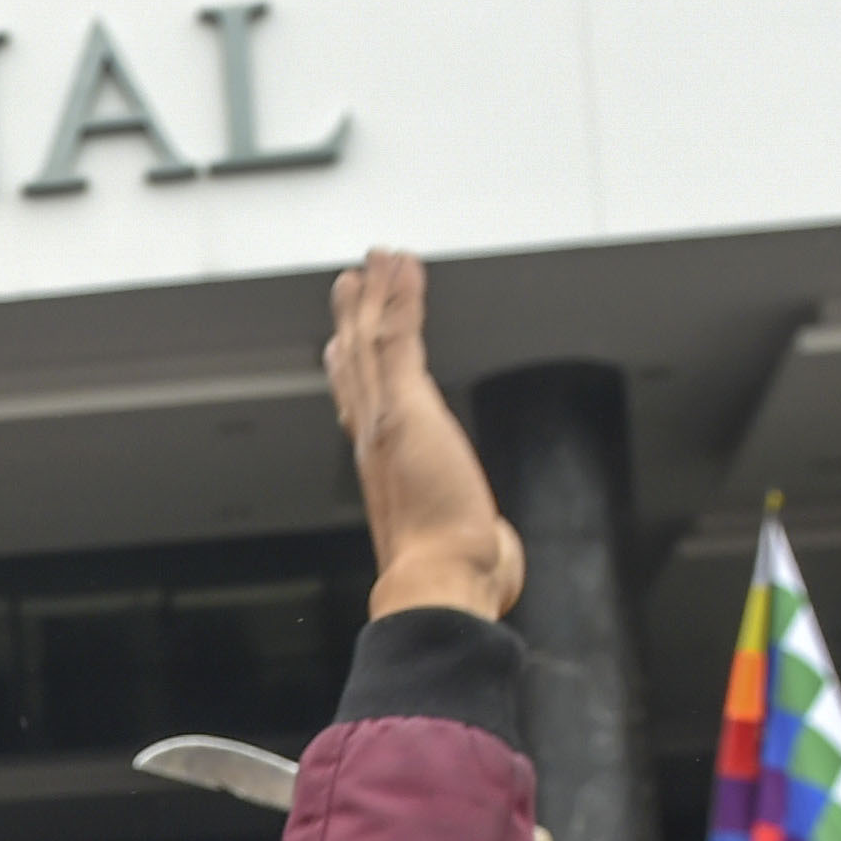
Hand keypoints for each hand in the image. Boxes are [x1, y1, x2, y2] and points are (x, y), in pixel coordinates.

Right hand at [326, 250, 522, 623]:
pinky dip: (400, 298)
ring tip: (378, 260)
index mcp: (387, 473)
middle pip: (358, 366)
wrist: (438, 581)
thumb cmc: (455, 579)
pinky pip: (400, 337)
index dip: (351, 375)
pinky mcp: (407, 405)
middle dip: (354, 322)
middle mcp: (376, 441)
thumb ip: (479, 541)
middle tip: (351, 285)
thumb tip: (497, 554)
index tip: (343, 347)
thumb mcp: (469, 552)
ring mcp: (386, 419)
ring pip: (373, 342)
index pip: (363, 411)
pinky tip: (400, 266)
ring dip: (376, 297)